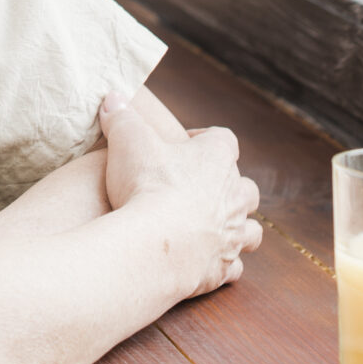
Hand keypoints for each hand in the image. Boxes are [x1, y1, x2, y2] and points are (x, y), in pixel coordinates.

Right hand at [96, 88, 261, 299]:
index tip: (182, 142)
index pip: (223, 139)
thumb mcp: (127, 140)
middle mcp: (234, 195)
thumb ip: (121, 117)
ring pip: (250, 229)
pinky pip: (234, 266)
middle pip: (246, 187)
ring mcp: (232, 233)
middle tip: (199, 189)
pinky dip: (225, 263)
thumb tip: (112, 97)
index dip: (204, 138)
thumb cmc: (147, 185)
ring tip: (215, 227)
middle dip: (229, 187)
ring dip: (237, 227)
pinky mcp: (223, 266)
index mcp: (217, 158)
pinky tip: (208, 261)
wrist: (156, 243)